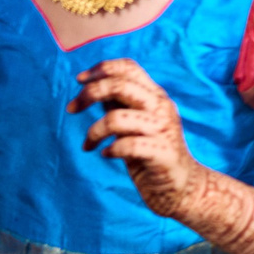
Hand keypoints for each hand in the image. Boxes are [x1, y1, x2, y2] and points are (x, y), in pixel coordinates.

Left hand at [71, 57, 208, 219]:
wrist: (181, 186)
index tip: (79, 80)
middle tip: (71, 109)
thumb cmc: (151, 154)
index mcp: (155, 96)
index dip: (101, 68)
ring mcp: (164, 129)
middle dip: (90, 93)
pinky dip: (110, 149)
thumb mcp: (134, 123)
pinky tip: (106, 155)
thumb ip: (120, 104)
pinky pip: (128, 145)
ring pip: (117, 118)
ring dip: (93, 131)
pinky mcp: (163, 153)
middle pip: (120, 85)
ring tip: (88, 144)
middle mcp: (161, 107)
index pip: (129, 67)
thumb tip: (93, 86)